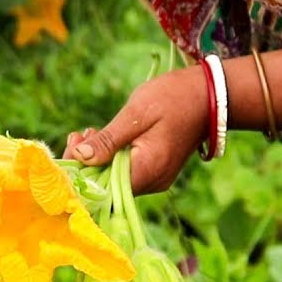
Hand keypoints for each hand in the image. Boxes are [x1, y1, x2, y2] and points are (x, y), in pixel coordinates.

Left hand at [63, 65, 210, 194]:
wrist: (210, 95)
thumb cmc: (174, 98)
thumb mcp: (136, 113)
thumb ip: (108, 139)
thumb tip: (79, 156)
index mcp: (148, 169)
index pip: (103, 187)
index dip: (81, 172)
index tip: (71, 144)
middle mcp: (153, 182)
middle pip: (107, 185)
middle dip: (86, 163)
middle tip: (78, 134)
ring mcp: (156, 178)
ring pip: (115, 179)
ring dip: (97, 159)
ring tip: (88, 132)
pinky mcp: (156, 171)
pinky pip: (126, 172)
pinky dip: (111, 158)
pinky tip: (102, 138)